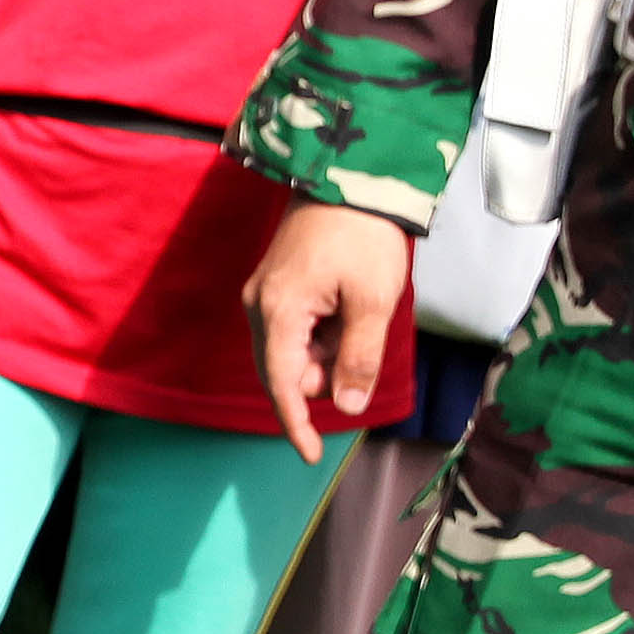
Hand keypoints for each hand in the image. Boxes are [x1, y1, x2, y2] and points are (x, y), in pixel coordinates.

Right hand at [245, 201, 412, 464]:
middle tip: (363, 334)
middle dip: (325, 373)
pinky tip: (346, 308)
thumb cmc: (363, 236)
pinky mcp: (275, 287)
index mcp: (279, 311)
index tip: (311, 456)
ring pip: (293, 351)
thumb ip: (359, 357)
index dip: (297, 423)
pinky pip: (295, 330)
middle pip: (287, 370)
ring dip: (327, 351)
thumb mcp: (373, 301)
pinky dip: (322, 334)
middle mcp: (260, 306)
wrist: (348, 177)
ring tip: (358, 311)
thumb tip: (349, 405)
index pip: (282, 384)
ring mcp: (264, 295)